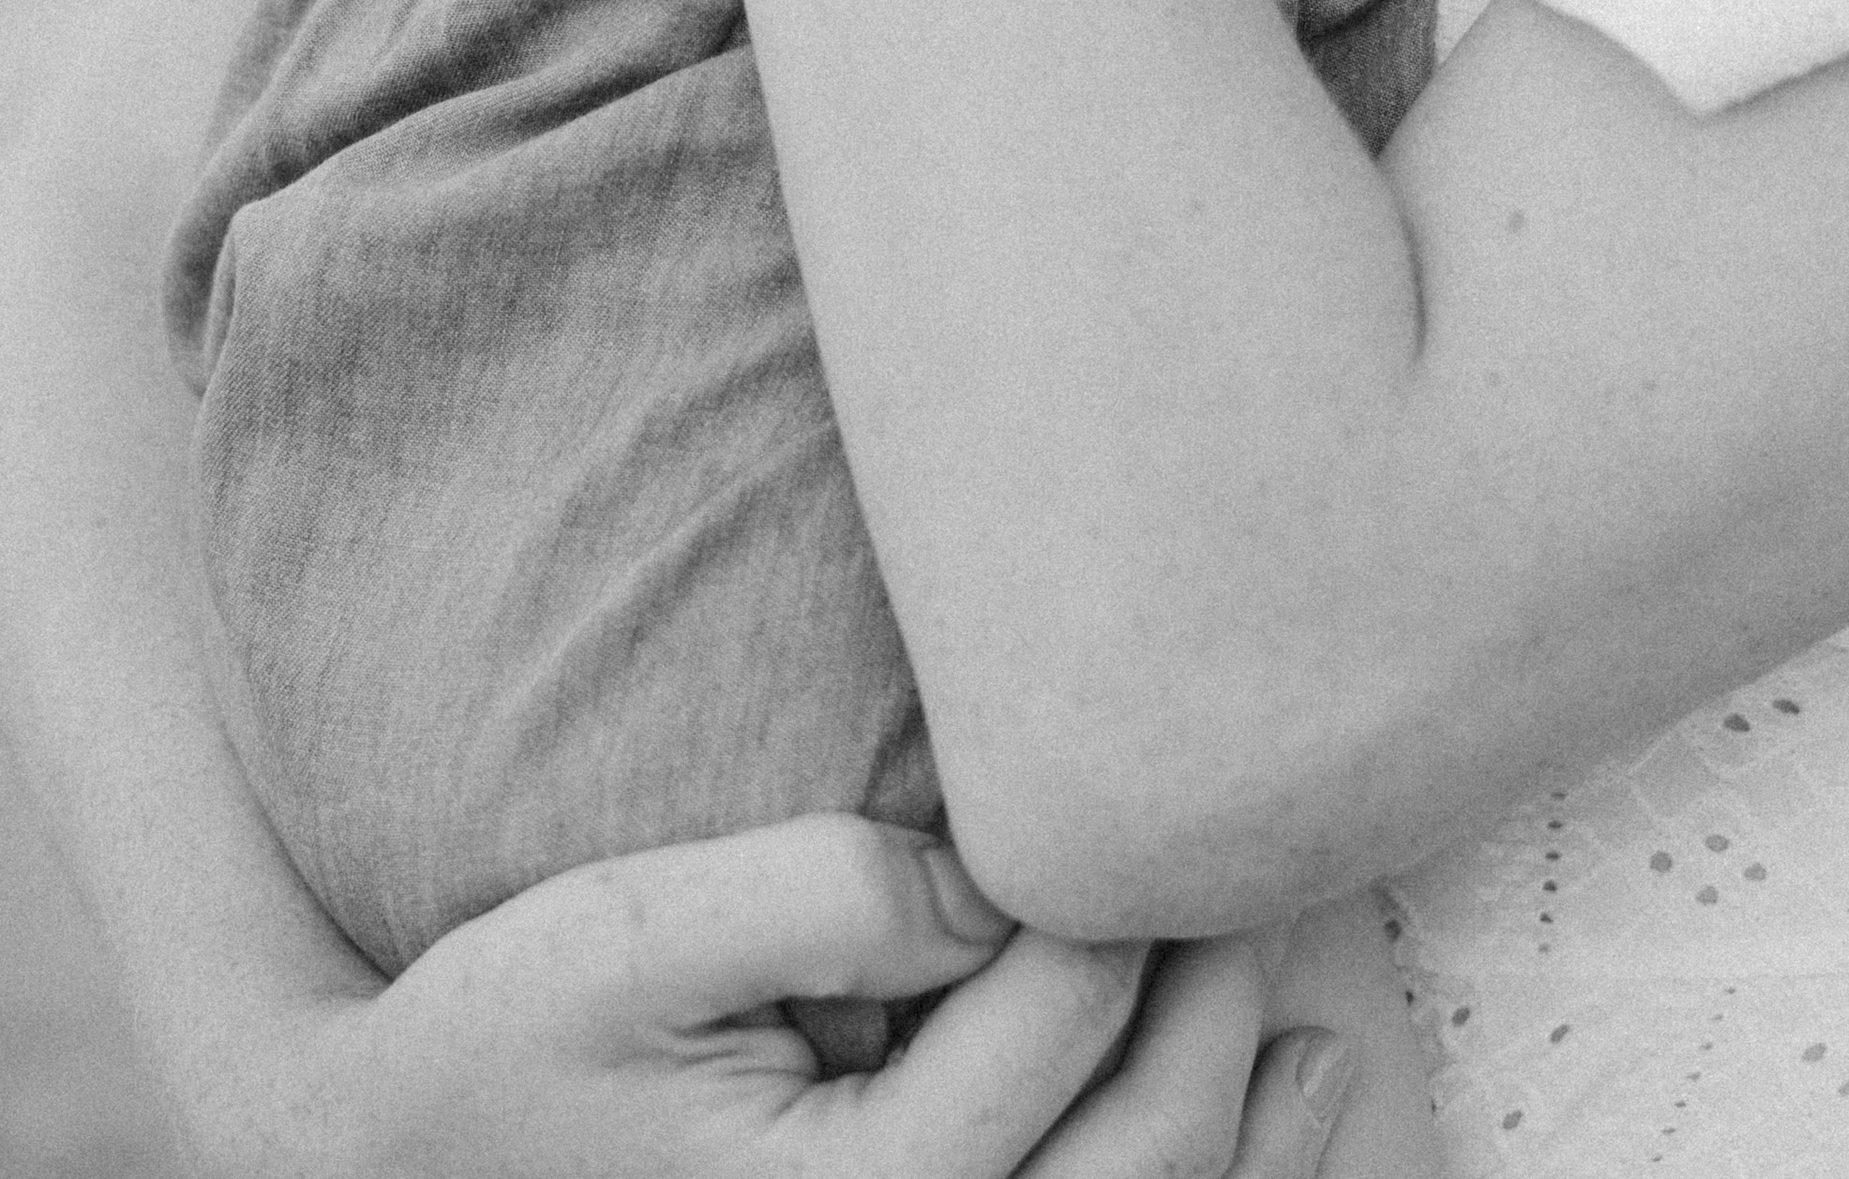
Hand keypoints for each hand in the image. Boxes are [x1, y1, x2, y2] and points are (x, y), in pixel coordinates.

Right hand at [216, 822, 1351, 1178]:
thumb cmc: (500, 1051)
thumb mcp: (623, 935)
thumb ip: (814, 890)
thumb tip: (981, 878)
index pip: (1067, 1000)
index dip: (1131, 870)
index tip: (1162, 755)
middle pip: (1152, 1128)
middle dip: (1216, 969)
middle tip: (1248, 833)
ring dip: (1257, 1109)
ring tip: (1312, 993)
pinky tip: (1291, 1101)